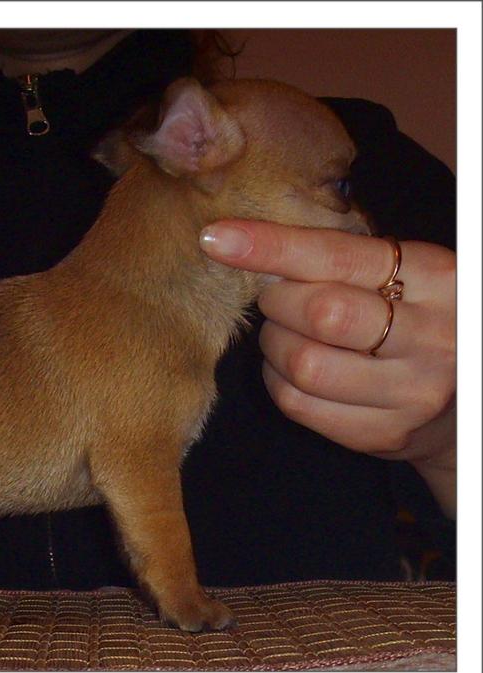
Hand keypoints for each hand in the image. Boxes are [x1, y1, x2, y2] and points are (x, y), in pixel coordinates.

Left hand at [200, 220, 455, 515]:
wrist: (467, 400)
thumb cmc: (418, 320)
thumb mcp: (407, 276)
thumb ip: (345, 259)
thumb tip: (254, 245)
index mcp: (438, 279)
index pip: (339, 255)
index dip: (271, 245)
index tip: (215, 237)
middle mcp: (432, 336)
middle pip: (319, 312)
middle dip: (277, 300)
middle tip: (277, 298)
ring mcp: (411, 392)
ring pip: (303, 363)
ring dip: (273, 343)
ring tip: (286, 334)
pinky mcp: (383, 434)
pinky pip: (298, 404)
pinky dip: (276, 381)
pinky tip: (289, 368)